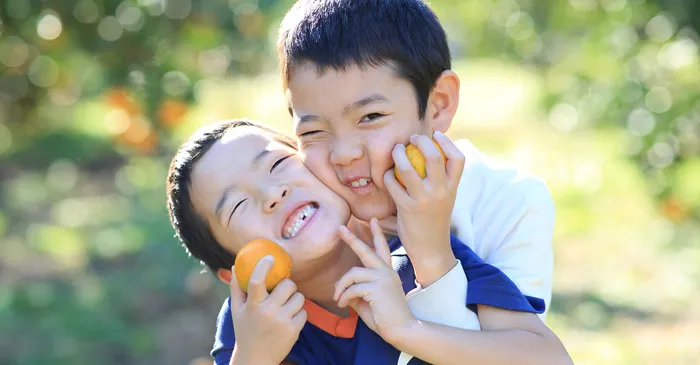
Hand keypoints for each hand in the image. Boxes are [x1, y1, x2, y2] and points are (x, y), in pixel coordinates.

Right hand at [229, 257, 306, 364]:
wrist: (256, 359)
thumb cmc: (245, 331)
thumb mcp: (237, 310)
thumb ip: (236, 287)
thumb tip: (236, 265)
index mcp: (252, 305)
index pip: (257, 280)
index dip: (264, 266)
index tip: (270, 258)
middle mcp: (268, 312)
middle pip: (288, 285)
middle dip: (288, 285)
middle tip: (283, 291)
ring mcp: (282, 321)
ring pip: (299, 297)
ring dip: (295, 299)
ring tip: (286, 306)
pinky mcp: (294, 330)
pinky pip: (304, 312)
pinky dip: (299, 314)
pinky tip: (289, 319)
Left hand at [334, 218, 415, 344]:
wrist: (402, 329)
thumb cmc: (385, 318)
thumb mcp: (368, 301)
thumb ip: (357, 292)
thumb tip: (343, 290)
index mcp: (386, 272)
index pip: (381, 248)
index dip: (376, 233)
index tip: (372, 220)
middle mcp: (386, 271)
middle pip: (366, 250)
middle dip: (351, 239)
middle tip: (340, 228)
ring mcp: (382, 278)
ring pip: (352, 273)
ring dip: (341, 286)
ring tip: (337, 298)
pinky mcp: (377, 288)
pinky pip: (352, 288)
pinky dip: (344, 296)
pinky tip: (343, 305)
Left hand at [383, 131, 463, 285]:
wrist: (431, 249)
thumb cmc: (435, 220)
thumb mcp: (445, 198)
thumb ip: (441, 179)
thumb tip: (432, 152)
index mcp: (453, 188)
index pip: (458, 159)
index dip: (447, 142)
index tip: (436, 134)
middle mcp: (440, 192)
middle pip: (433, 157)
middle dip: (420, 141)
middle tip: (411, 139)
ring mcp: (423, 200)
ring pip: (408, 168)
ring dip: (398, 154)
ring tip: (396, 150)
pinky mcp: (406, 208)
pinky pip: (393, 183)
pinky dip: (388, 175)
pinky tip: (387, 175)